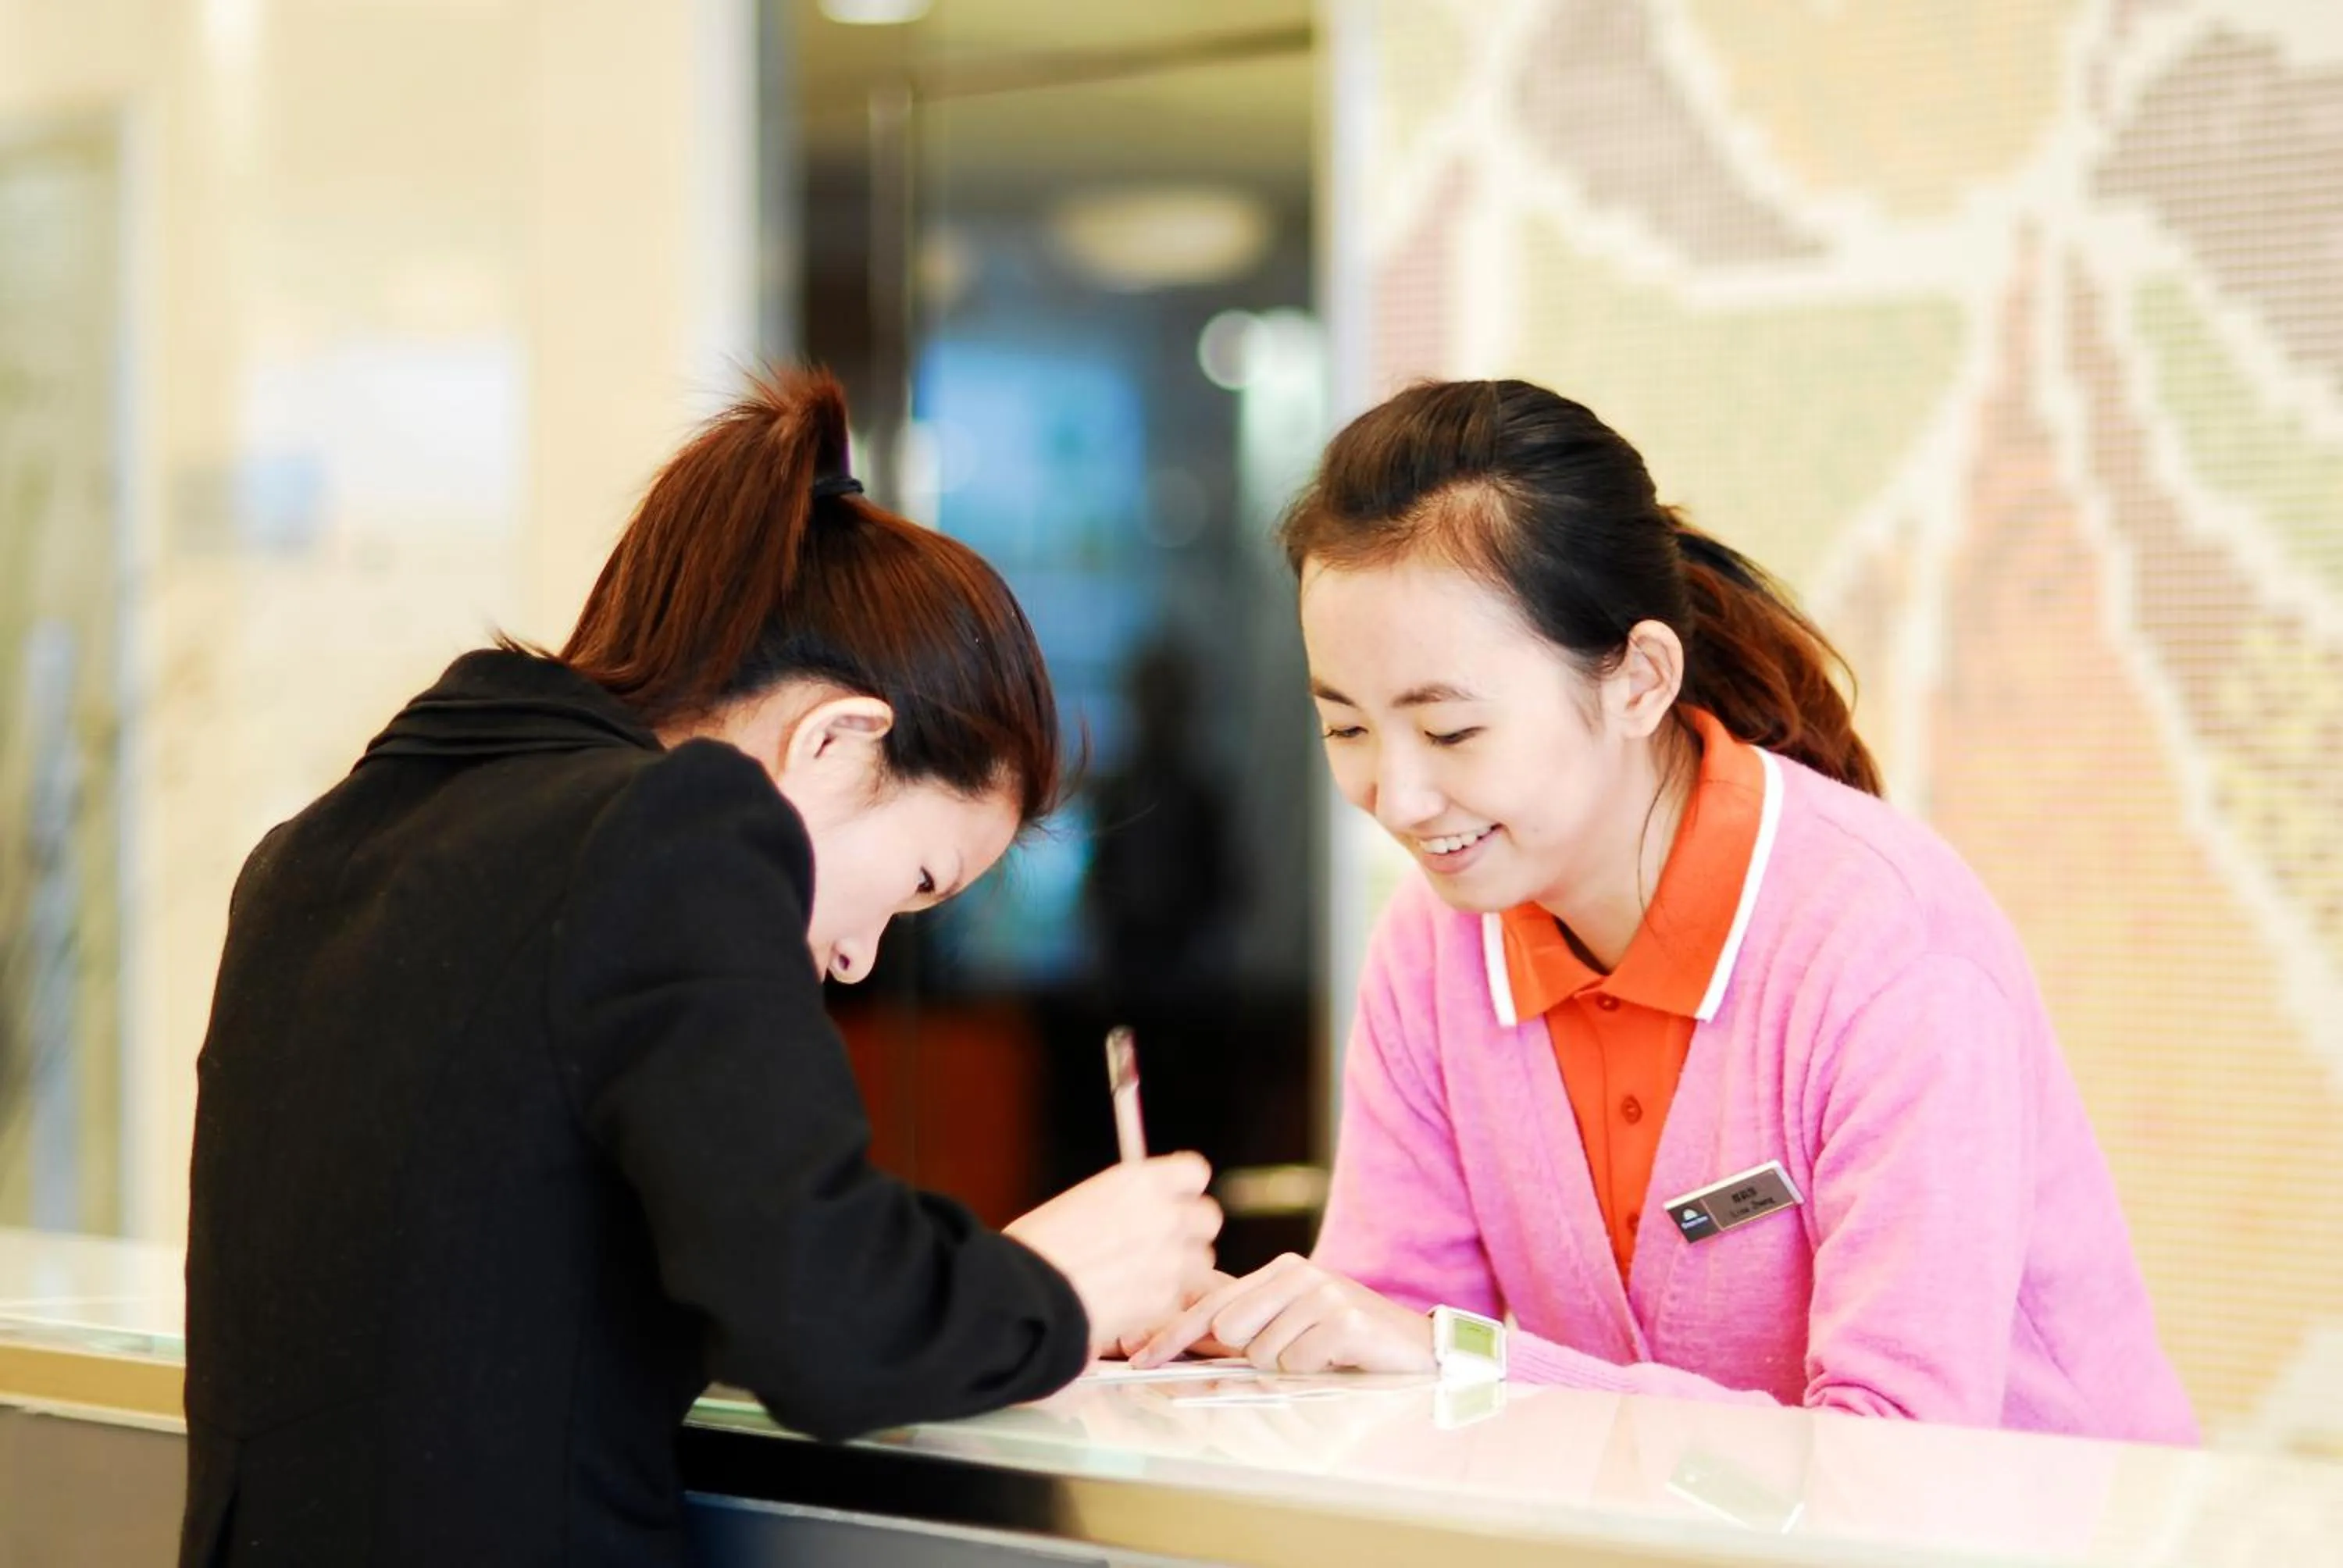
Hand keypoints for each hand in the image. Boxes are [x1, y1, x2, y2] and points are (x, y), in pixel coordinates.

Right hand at [1005, 1154, 1220, 1357]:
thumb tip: (1135, 1210)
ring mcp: (1171, 1260)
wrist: (1025, 1293)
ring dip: (1183, 1267)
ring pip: (1202, 1261)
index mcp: (1141, 1181)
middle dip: (1190, 1230)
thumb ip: (1123, 1203)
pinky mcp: (1166, 1301)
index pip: (1194, 1172)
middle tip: (1164, 1242)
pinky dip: (1165, 1301)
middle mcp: (1165, 1215)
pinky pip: (1181, 1297)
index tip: (1172, 1197)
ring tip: (1147, 1278)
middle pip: (1208, 1217)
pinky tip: (1135, 1302)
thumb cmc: (1037, 1246)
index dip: (1183, 1187)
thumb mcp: (1083, 1202)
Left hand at [1128, 1253, 1435, 1374]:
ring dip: (1287, 1367)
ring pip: (1263, 1352)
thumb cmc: (1346, 1339)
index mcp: (1279, 1271)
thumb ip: (1242, 1329)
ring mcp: (1321, 1292)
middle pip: (1230, 1330)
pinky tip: (1336, 1361)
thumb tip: (1185, 1342)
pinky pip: (1297, 1361)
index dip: (1171, 1333)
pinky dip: (1312, 1371)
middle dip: (1249, 1355)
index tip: (1137, 1356)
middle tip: (1292, 1354)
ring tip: (1320, 1356)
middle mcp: (1297, 1273)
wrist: (1416, 1347)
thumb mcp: (1290, 1327)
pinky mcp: (1342, 1318)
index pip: (1210, 1303)